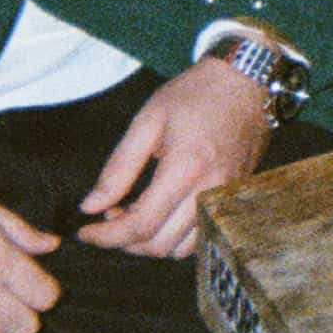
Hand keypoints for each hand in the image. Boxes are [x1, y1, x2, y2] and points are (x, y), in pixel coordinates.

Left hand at [74, 53, 277, 256]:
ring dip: (151, 243)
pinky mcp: (233, 200)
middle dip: (125, 241)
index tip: (86, 232)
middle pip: (160, 245)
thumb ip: (118, 167)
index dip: (107, 236)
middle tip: (109, 216)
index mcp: (185, 168)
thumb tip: (91, 205)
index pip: (140, 225)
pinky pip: (201, 238)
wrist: (246, 82)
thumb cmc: (195, 94)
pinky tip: (162, 215)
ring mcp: (225, 199)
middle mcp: (209, 191)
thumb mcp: (147, 120)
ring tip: (134, 215)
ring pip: (182, 250)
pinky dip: (175, 239)